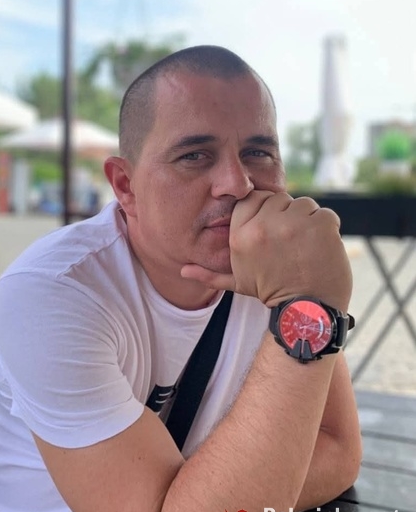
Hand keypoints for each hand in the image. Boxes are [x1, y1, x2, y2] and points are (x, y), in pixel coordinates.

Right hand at [182, 191, 351, 311]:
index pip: (252, 198)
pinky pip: (325, 213)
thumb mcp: (237, 283)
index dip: (265, 210)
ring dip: (308, 222)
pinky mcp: (320, 225)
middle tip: (291, 244)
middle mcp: (264, 226)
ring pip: (303, 203)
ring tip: (305, 247)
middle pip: (279, 199)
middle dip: (287, 217)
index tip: (274, 229)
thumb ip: (210, 274)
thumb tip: (184, 271)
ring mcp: (293, 224)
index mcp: (241, 236)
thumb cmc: (272, 294)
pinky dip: (327, 228)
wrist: (306, 312)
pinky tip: (320, 249)